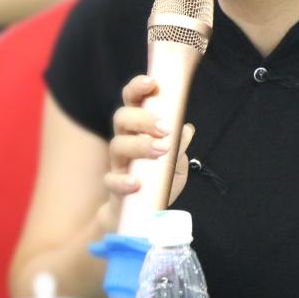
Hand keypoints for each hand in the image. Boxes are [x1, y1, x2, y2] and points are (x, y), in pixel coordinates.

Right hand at [99, 74, 194, 231]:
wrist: (143, 214)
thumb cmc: (159, 180)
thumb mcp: (176, 163)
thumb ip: (180, 146)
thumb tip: (187, 129)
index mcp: (139, 128)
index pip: (133, 101)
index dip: (138, 88)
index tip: (152, 83)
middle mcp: (125, 140)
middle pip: (122, 118)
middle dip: (142, 118)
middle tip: (164, 127)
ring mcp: (118, 163)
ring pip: (117, 145)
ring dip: (139, 145)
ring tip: (160, 150)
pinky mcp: (114, 187)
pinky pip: (111, 180)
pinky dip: (123, 181)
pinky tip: (136, 183)